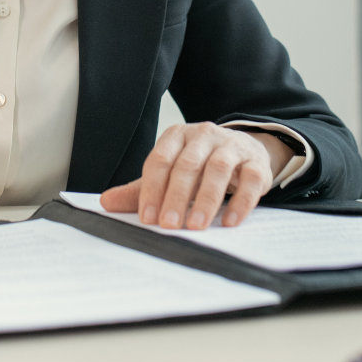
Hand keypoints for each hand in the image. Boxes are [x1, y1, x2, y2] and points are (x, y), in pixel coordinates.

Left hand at [99, 123, 286, 228]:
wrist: (245, 151)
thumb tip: (106, 203)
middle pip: (187, 164)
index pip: (159, 160)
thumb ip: (141, 189)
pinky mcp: (256, 162)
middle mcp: (204, 135)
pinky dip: (240, 202)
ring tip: (196, 225)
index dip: (151, 189)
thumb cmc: (200, 166)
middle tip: (168, 225)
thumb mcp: (170, 174)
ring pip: (218, 168)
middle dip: (176, 196)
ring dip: (206, 199)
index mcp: (177, 136)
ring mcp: (232, 146)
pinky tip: (230, 221)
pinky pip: (250, 180)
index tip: (147, 218)